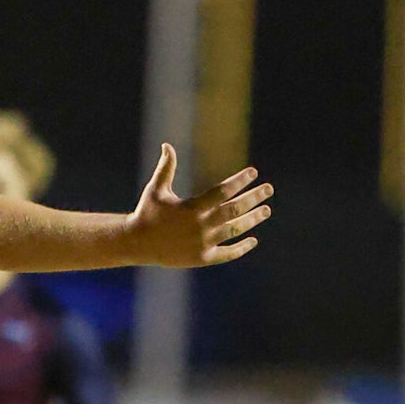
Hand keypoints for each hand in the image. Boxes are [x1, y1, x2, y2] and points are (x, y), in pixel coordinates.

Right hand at [126, 146, 271, 265]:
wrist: (136, 244)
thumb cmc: (146, 213)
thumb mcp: (155, 190)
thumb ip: (166, 168)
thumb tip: (167, 145)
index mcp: (191, 207)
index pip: (222, 192)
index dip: (239, 181)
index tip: (253, 173)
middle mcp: (200, 225)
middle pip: (234, 209)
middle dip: (254, 198)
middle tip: (268, 189)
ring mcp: (202, 243)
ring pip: (235, 229)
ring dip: (253, 219)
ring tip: (266, 210)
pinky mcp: (201, 258)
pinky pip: (227, 253)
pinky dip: (241, 248)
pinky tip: (253, 241)